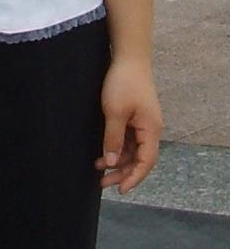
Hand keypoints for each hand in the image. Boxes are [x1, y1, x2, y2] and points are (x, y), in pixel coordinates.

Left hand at [96, 57, 162, 194]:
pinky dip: (116, 149)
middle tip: (103, 183)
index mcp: (151, 129)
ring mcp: (143, 123)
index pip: (146, 161)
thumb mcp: (114, 112)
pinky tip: (102, 154)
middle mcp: (151, 129)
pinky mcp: (135, 117)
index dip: (134, 178)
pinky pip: (128, 140)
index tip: (120, 190)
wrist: (129, 57)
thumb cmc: (123, 82)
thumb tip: (110, 162)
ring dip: (117, 161)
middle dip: (122, 173)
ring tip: (98, 170)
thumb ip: (113, 138)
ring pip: (133, 151)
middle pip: (140, 159)